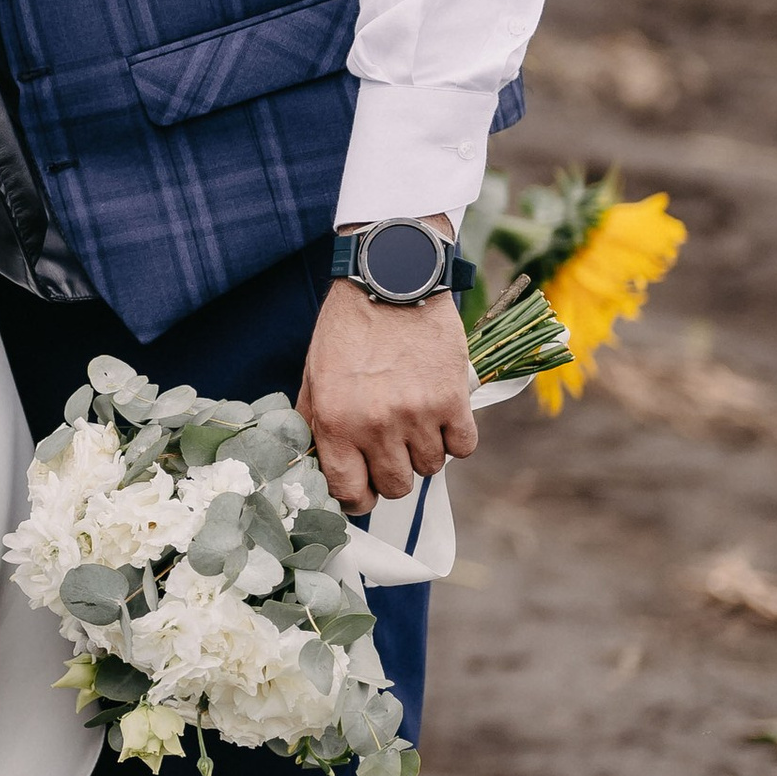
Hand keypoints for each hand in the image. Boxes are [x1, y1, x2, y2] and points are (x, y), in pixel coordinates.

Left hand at [298, 273, 477, 512]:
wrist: (391, 278)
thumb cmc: (348, 327)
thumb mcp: (315, 375)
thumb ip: (315, 424)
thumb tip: (315, 466)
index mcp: (335, 422)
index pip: (350, 492)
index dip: (358, 497)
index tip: (364, 488)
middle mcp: (375, 425)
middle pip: (395, 487)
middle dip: (392, 472)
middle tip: (390, 448)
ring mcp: (417, 414)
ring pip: (429, 468)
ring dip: (422, 451)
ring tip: (413, 420)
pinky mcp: (453, 399)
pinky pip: (462, 447)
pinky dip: (454, 438)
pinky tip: (440, 416)